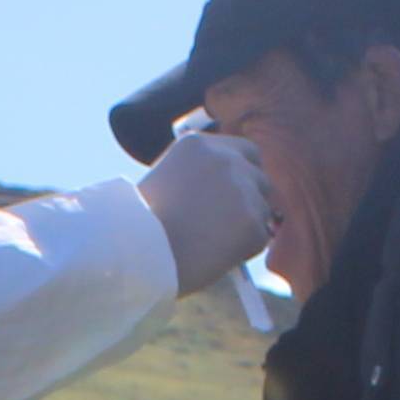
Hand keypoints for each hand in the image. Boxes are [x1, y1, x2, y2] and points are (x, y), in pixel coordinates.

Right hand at [134, 127, 274, 293]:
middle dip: (250, 200)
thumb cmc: (141, 226)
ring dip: (246, 225)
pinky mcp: (253, 223)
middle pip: (260, 178)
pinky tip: (214, 255)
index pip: (245, 151)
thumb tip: (226, 191)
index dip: (243, 174)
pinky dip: (244, 249)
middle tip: (229, 224)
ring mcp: (243, 190)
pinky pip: (260, 237)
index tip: (234, 194)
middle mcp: (226, 160)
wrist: (137, 252)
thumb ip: (199, 175)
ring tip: (211, 243)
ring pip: (262, 209)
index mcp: (200, 144)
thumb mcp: (166, 181)